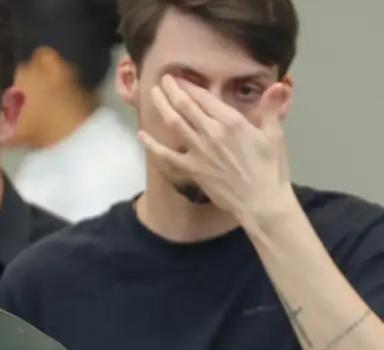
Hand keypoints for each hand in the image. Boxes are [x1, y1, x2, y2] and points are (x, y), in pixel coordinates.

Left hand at [140, 74, 294, 225]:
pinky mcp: (190, 169)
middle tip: (163, 79)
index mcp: (232, 122)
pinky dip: (152, 144)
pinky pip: (165, 155)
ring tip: (152, 93)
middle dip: (172, 90)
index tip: (180, 78)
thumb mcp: (275, 135)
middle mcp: (211, 132)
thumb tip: (278, 85)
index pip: (205, 98)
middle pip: (185, 106)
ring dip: (161, 106)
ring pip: (174, 123)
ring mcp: (198, 151)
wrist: (260, 201)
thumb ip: (271, 108)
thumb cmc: (270, 168)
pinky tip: (142, 134)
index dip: (190, 86)